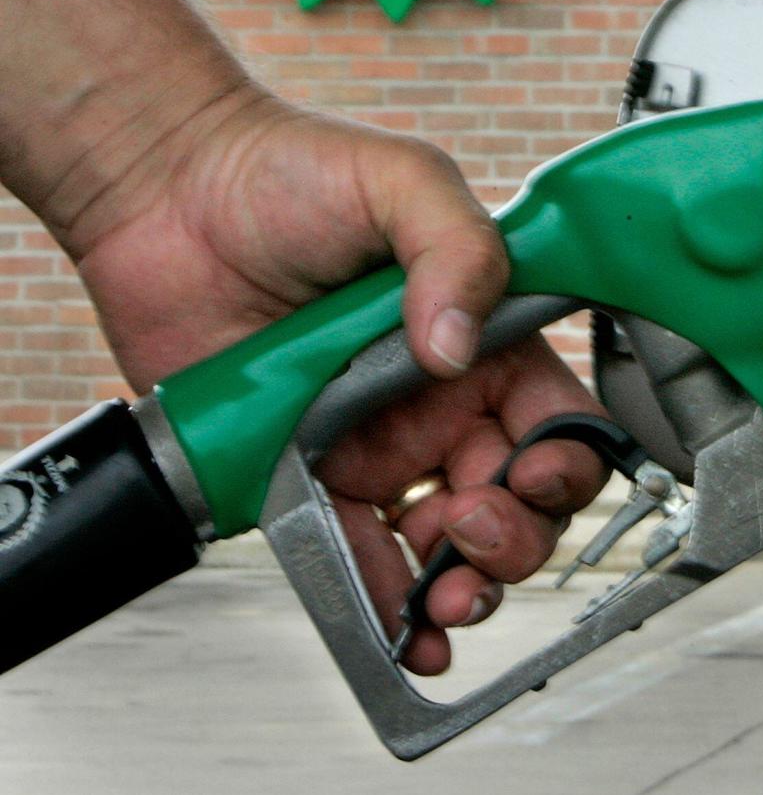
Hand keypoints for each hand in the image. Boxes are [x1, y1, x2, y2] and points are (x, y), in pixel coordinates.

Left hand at [65, 89, 608, 673]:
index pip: (554, 416)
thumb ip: (456, 247)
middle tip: (473, 528)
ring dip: (461, 587)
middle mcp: (434, 397)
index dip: (563, 459)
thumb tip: (457, 346)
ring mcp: (369, 441)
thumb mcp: (400, 180)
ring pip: (444, 543)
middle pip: (514, 496)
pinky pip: (352, 553)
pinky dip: (382, 601)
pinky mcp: (298, 473)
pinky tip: (400, 626)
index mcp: (478, 334)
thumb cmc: (291, 169)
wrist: (168, 189)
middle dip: (515, 536)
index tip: (534, 471)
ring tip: (444, 596)